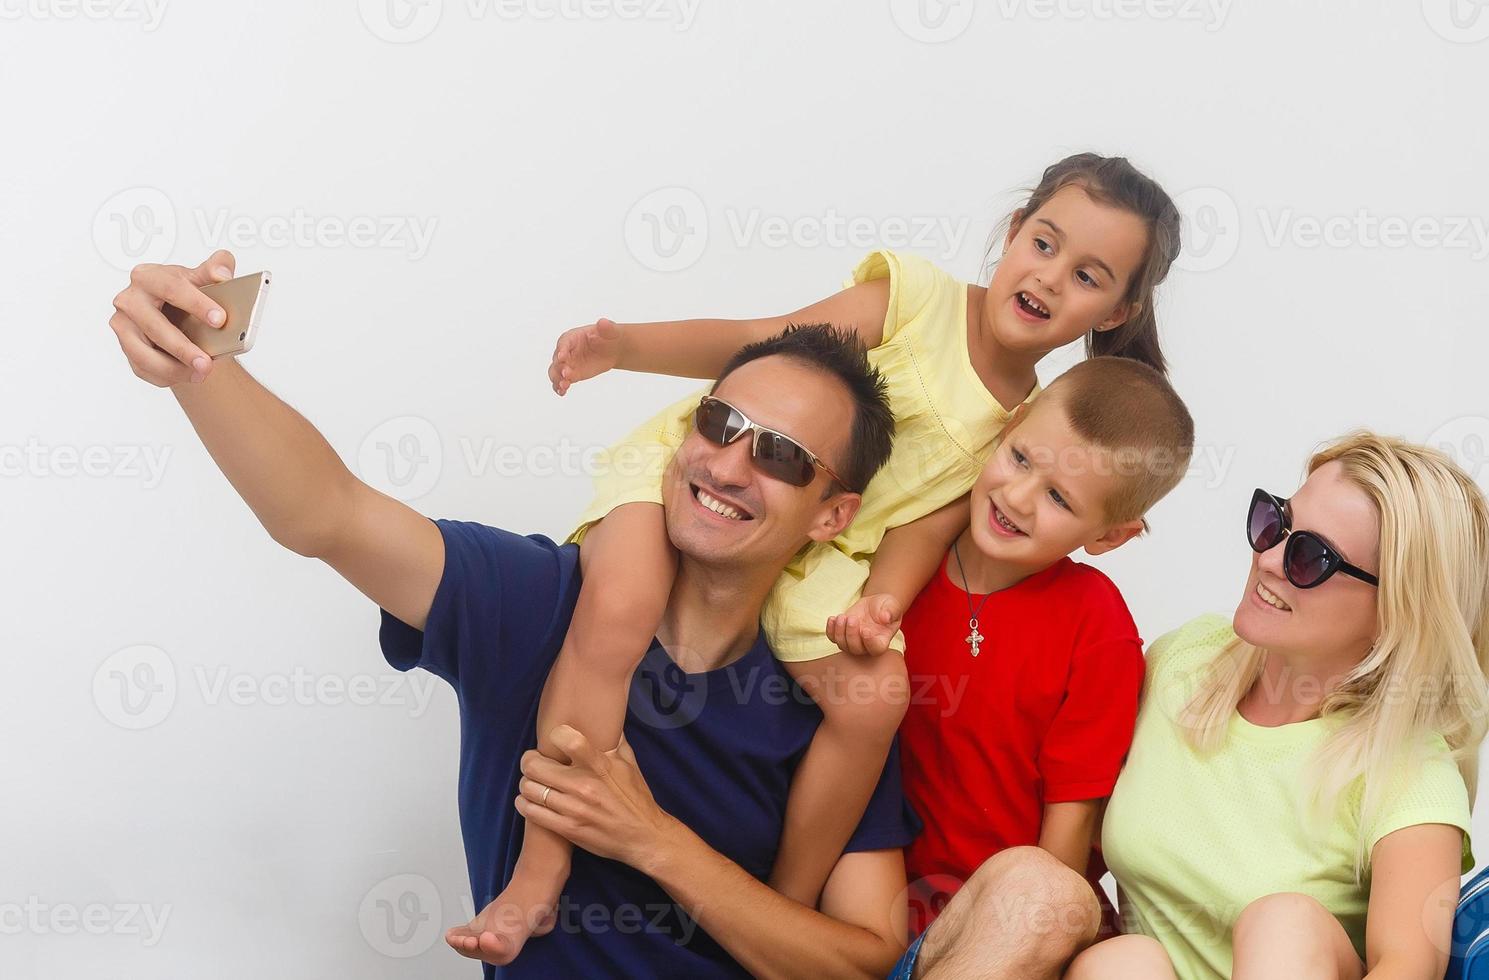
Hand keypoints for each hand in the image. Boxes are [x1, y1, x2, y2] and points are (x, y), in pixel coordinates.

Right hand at [109, 250, 236, 385]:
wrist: (180, 316)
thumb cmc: (189, 295)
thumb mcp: (203, 279)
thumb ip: (217, 269)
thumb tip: (222, 274)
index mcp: (149, 277)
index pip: (171, 287)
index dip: (196, 303)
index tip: (220, 320)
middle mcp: (130, 300)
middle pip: (153, 325)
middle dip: (182, 346)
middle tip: (207, 362)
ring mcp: (124, 326)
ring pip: (142, 353)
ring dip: (173, 367)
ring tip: (201, 373)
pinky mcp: (126, 347)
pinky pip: (143, 368)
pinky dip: (168, 375)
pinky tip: (189, 375)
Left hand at [515, 725, 676, 871]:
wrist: (644, 837)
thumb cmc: (636, 798)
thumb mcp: (630, 764)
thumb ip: (615, 740)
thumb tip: (608, 718)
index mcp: (600, 765)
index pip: (567, 739)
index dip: (554, 735)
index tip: (553, 739)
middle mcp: (584, 785)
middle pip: (535, 766)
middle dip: (529, 762)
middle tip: (532, 763)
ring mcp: (574, 809)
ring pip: (529, 789)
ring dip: (526, 784)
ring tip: (532, 783)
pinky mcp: (567, 829)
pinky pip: (532, 813)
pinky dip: (525, 804)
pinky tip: (530, 801)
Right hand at [548, 317, 622, 394]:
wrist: (613, 350)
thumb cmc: (608, 336)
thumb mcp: (609, 330)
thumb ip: (606, 327)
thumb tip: (603, 323)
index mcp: (571, 337)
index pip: (563, 343)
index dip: (562, 350)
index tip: (562, 357)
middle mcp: (565, 351)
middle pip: (556, 360)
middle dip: (559, 368)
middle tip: (567, 375)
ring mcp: (567, 364)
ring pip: (556, 372)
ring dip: (557, 379)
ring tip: (564, 386)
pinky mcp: (572, 375)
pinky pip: (561, 382)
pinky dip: (559, 387)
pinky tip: (562, 393)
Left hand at [826, 593, 902, 656]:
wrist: (875, 605)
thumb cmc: (886, 607)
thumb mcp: (892, 605)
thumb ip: (891, 611)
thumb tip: (885, 617)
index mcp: (882, 640)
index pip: (876, 648)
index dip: (869, 642)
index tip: (865, 630)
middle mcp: (867, 644)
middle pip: (856, 649)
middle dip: (852, 635)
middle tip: (852, 619)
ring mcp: (853, 641)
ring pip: (843, 645)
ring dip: (840, 632)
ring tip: (842, 617)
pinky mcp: (843, 634)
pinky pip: (833, 638)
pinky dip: (830, 630)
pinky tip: (833, 618)